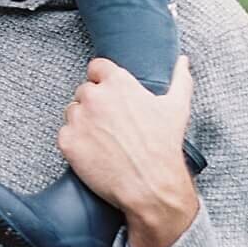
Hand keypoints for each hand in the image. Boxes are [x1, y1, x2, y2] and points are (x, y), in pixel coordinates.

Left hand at [58, 57, 198, 246]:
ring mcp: (78, 118)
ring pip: (73, 112)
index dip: (102, 79)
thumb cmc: (164, 146)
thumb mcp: (177, 107)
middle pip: (84, 91)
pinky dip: (75, 142)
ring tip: (103, 139)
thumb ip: (180, 79)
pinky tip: (94, 152)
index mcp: (118, 83)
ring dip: (83, 121)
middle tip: (111, 124)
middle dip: (94, 104)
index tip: (109, 93)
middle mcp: (94, 96)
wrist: (150, 186)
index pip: (96, 67)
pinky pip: (65, 134)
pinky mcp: (67, 141)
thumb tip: (183, 61)